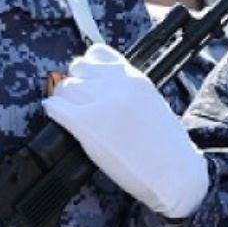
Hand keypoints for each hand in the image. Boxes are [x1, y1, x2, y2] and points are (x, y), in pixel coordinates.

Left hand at [43, 43, 209, 218]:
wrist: (174, 173)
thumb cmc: (168, 148)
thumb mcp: (154, 105)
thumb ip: (130, 92)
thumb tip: (107, 92)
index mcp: (135, 78)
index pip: (98, 54)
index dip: (89, 68)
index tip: (88, 81)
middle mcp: (116, 85)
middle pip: (78, 68)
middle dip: (76, 84)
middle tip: (78, 102)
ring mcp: (99, 102)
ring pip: (64, 87)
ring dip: (63, 99)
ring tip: (69, 113)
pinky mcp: (85, 124)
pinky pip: (55, 108)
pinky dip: (53, 112)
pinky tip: (61, 121)